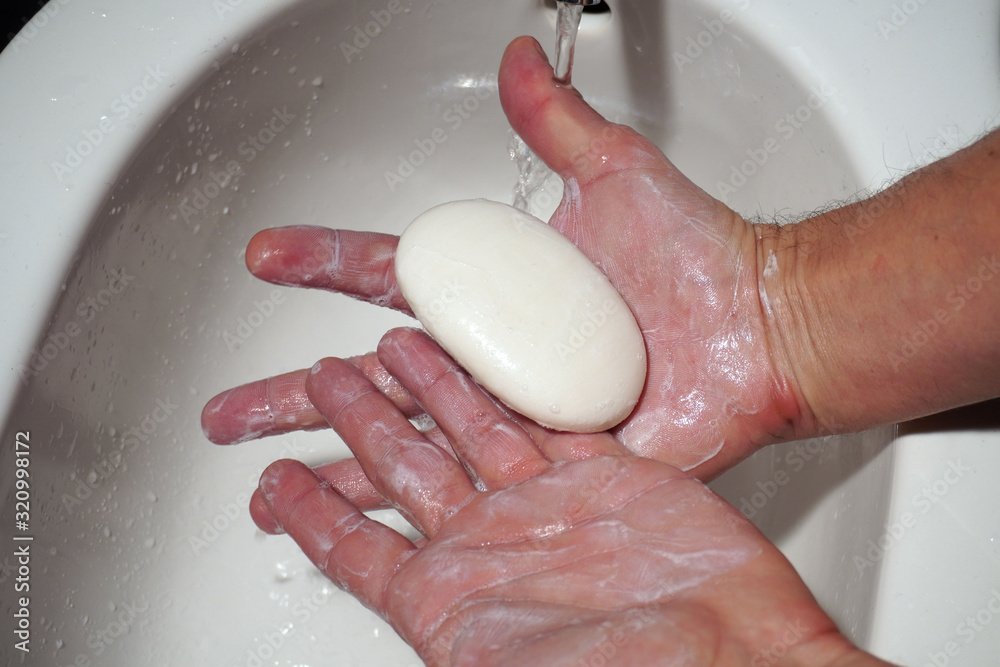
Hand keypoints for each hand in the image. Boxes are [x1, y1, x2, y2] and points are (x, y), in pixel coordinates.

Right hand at [202, 36, 811, 478]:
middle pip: (369, 378)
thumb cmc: (700, 260)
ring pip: (400, 442)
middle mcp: (493, 358)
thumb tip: (521, 62)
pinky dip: (400, 506)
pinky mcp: (544, 466)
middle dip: (291, 393)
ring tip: (266, 481)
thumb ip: (558, 122)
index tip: (271, 256)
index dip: (324, 264)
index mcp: (498, 292)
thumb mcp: (616, 172)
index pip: (389, 277)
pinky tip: (350, 520)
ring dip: (327, 461)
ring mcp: (511, 416)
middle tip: (230, 410)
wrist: (761, 330)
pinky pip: (460, 486)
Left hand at [254, 327, 877, 665]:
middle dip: (358, 424)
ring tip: (389, 344)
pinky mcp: (606, 474)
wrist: (747, 660)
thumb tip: (405, 633)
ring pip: (468, 429)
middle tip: (318, 382)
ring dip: (427, 388)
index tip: (271, 484)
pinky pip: (543, 416)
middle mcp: (497, 550)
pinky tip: (480, 352)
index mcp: (458, 605)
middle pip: (405, 472)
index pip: (358, 552)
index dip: (310, 515)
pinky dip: (509, 384)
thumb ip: (453, 644)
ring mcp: (550, 508)